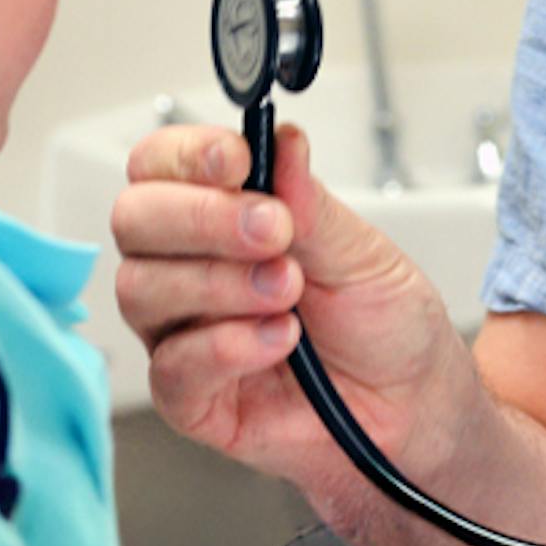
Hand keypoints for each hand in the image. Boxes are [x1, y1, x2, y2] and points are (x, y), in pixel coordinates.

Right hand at [110, 122, 472, 505]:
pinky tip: (279, 338)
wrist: (410, 404)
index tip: (238, 160)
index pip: (161, 162)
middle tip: (271, 231)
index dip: (187, 155)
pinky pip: (172, 367)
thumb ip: (309, 201)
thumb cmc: (381, 319)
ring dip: (221, 282)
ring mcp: (182, 331)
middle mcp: (187, 264)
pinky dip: (227, 346)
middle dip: (202, 217)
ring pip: (142, 289)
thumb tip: (283, 141)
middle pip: (135, 218)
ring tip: (288, 290)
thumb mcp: (359, 249)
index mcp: (220, 211)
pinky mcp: (190, 399)